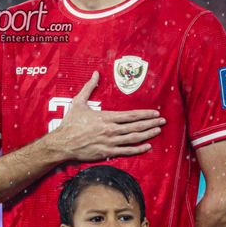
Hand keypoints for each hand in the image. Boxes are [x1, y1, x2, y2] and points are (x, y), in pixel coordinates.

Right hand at [50, 71, 165, 160]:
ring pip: (133, 138)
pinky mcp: (107, 152)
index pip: (131, 115)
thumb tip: (95, 73)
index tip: (155, 113)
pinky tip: (147, 146)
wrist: (63, 143)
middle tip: (163, 121)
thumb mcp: (78, 102)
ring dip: (148, 134)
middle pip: (136, 126)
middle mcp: (111, 130)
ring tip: (158, 131)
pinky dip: (138, 149)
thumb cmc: (70, 122)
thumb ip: (89, 87)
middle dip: (151, 123)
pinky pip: (126, 151)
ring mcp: (110, 142)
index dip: (145, 114)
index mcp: (106, 117)